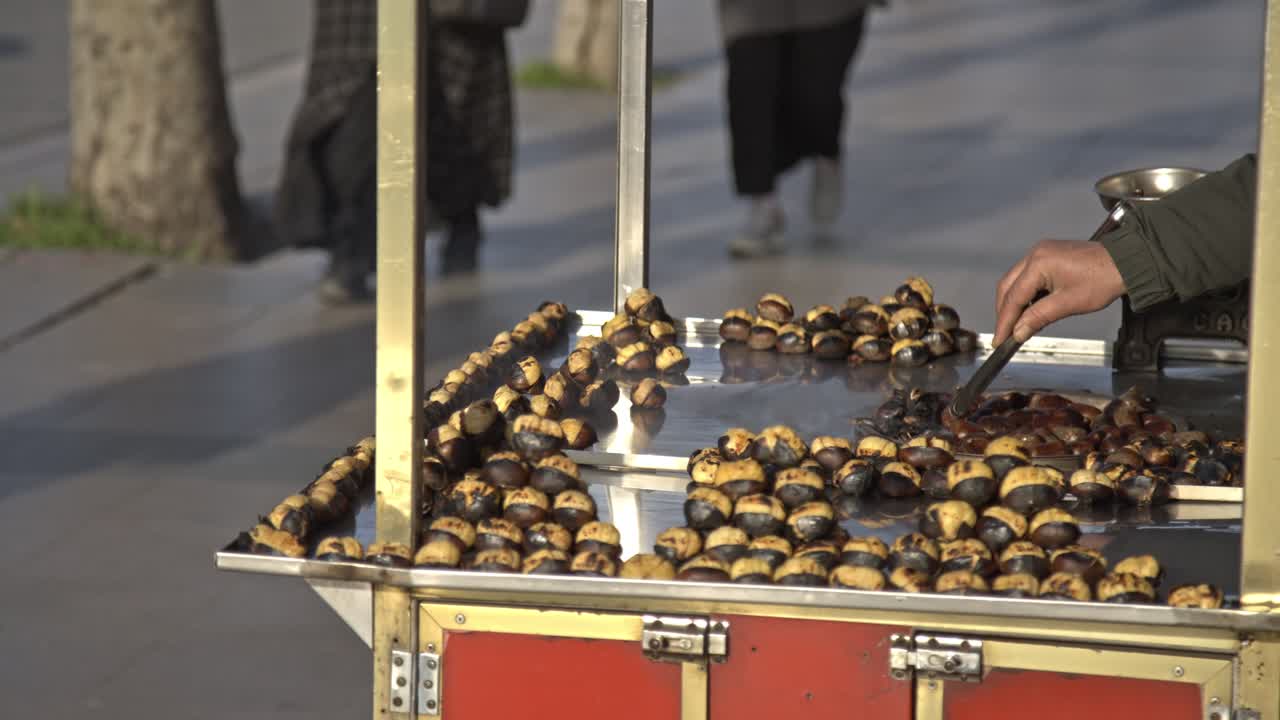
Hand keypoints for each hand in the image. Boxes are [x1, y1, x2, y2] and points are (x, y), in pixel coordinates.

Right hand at [993, 239, 1125, 344]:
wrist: (1125, 263)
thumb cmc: (1103, 279)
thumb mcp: (1068, 304)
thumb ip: (1038, 318)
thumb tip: (1018, 332)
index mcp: (1038, 263)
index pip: (1013, 297)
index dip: (1004, 322)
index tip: (999, 340)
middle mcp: (1035, 254)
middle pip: (1007, 287)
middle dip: (1004, 312)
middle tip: (1005, 334)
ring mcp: (1041, 253)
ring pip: (1015, 282)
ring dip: (1014, 303)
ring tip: (1018, 325)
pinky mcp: (1048, 256)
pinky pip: (1027, 276)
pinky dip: (1025, 294)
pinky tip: (1030, 309)